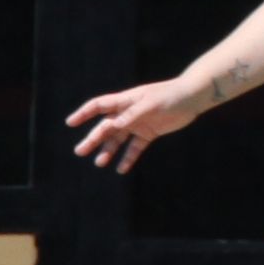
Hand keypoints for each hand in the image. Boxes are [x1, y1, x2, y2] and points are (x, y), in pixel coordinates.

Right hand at [67, 76, 204, 171]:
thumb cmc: (171, 95)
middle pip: (106, 127)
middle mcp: (128, 113)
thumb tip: (114, 125)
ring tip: (99, 163)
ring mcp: (138, 123)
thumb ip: (133, 114)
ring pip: (118, 139)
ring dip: (109, 150)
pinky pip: (136, 147)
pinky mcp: (149, 133)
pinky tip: (121, 169)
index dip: (84, 113)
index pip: (99, 106)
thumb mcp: (151, 103)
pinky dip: (128, 157)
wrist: (193, 97)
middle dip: (93, 139)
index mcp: (125, 101)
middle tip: (80, 151)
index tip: (70, 123)